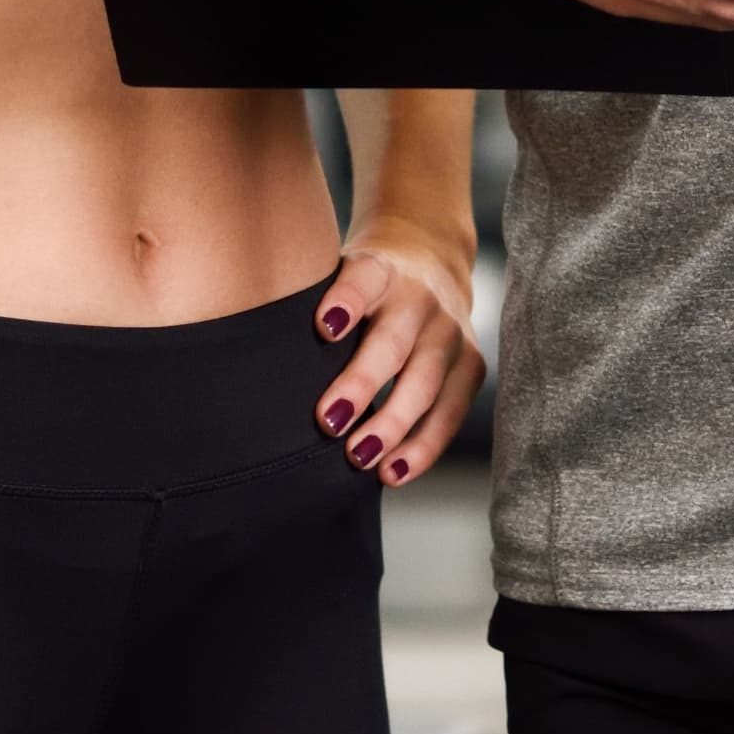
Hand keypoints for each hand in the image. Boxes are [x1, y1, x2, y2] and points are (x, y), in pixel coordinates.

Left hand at [312, 227, 485, 487]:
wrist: (431, 260)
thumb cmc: (364, 285)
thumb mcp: (341, 274)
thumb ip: (314, 307)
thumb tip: (262, 371)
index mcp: (381, 268)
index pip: (363, 279)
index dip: (346, 301)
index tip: (323, 327)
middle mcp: (420, 296)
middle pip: (392, 342)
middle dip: (361, 384)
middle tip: (327, 423)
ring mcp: (450, 330)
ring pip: (425, 382)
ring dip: (392, 424)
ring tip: (360, 457)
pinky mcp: (471, 364)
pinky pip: (449, 411)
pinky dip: (423, 447)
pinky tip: (393, 472)